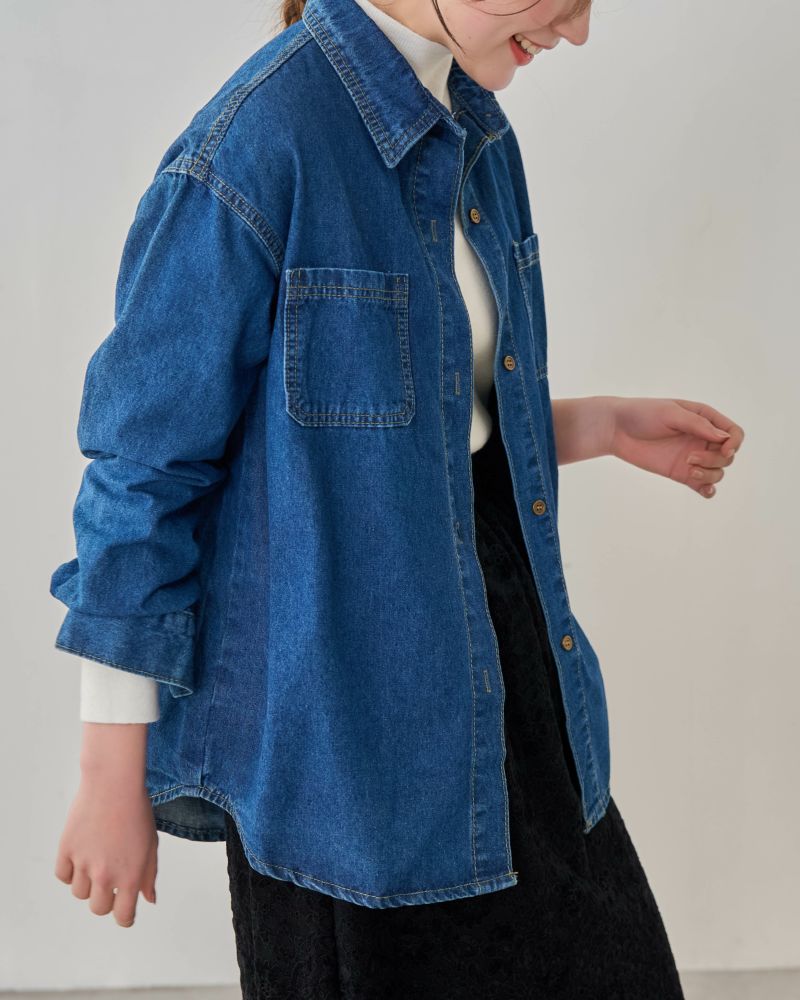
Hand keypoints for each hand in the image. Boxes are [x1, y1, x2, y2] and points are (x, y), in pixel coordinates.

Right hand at [54, 746, 158, 927]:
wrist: (114, 784)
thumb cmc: (137, 812)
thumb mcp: (151, 845)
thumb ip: (149, 876)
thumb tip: (148, 900)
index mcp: (130, 876)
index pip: (123, 916)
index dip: (125, 917)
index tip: (124, 910)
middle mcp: (105, 875)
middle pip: (98, 908)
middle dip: (105, 899)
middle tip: (110, 879)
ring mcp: (84, 863)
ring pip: (79, 893)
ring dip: (87, 883)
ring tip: (97, 859)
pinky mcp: (66, 850)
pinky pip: (63, 876)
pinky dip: (70, 871)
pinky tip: (82, 855)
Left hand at [607, 397, 744, 498]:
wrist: (616, 429)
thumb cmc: (642, 414)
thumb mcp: (671, 413)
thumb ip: (698, 425)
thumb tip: (725, 439)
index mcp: (704, 419)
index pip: (734, 433)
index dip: (734, 443)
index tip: (724, 450)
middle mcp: (702, 439)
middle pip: (727, 455)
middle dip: (715, 459)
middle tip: (690, 458)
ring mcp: (692, 457)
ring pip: (718, 472)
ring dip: (710, 474)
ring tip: (689, 469)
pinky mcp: (680, 472)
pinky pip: (703, 485)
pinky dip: (708, 490)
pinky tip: (705, 490)